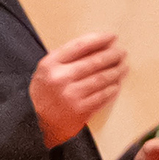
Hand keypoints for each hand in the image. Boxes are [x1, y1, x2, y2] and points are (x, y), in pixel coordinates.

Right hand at [30, 31, 123, 147]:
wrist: (35, 122)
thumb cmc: (43, 93)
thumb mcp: (46, 71)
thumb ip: (66, 59)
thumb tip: (96, 46)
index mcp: (50, 64)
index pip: (79, 45)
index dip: (99, 39)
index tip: (111, 37)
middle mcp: (60, 78)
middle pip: (94, 62)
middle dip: (112, 55)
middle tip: (122, 52)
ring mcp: (71, 95)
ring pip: (101, 78)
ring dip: (116, 72)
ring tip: (123, 67)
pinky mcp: (80, 110)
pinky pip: (103, 96)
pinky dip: (112, 89)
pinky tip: (117, 84)